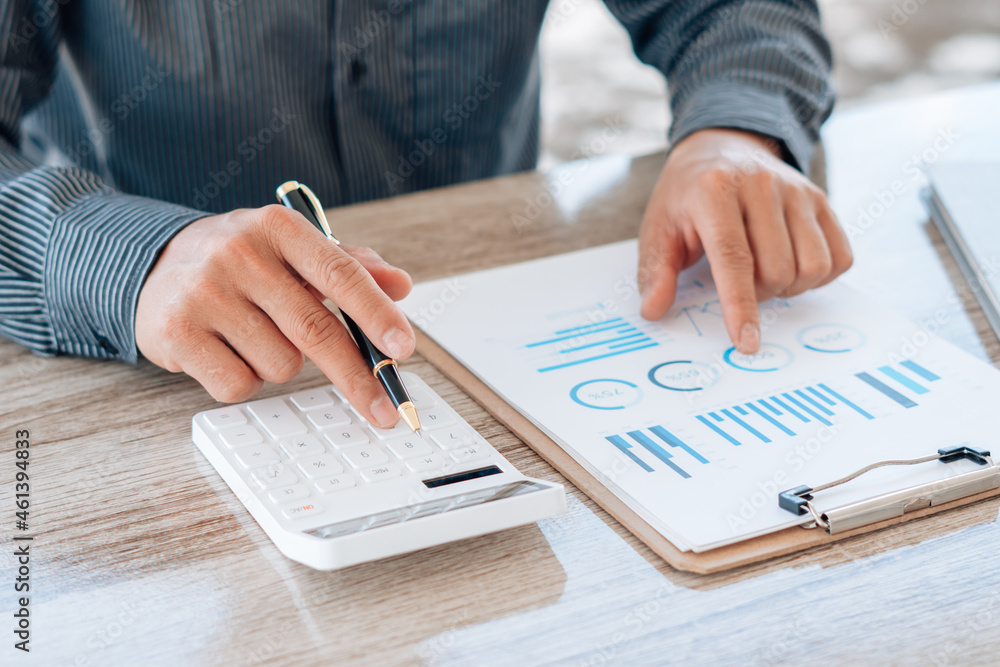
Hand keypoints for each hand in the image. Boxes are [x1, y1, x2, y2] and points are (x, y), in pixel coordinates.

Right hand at [135, 205, 414, 426]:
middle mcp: (239, 254)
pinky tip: (226, 351)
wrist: (153, 266)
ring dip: (282, 365)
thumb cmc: (240, 263)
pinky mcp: (176, 332)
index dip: (376, 315)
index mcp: (278, 228)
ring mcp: (204, 293)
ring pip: (281, 365)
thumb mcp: (293, 250)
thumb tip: (400, 285)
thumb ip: (350, 265)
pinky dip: (245, 379)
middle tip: (385, 409)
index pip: (340, 273)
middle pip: (317, 330)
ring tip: (255, 336)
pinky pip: (239, 385)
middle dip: (358, 377)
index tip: (403, 349)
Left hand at [638, 128, 851, 353]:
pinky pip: (840, 257)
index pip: (734, 258)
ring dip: (789, 287)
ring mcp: (797, 190)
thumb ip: (655, 271)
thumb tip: (654, 311)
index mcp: (715, 191)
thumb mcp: (657, 227)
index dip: (740, 305)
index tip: (745, 341)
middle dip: (757, 295)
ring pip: (812, 267)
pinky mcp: (820, 198)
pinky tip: (791, 265)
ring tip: (763, 274)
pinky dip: (818, 277)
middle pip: (776, 270)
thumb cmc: (686, 196)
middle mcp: (761, 185)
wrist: (720, 147)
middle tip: (737, 282)